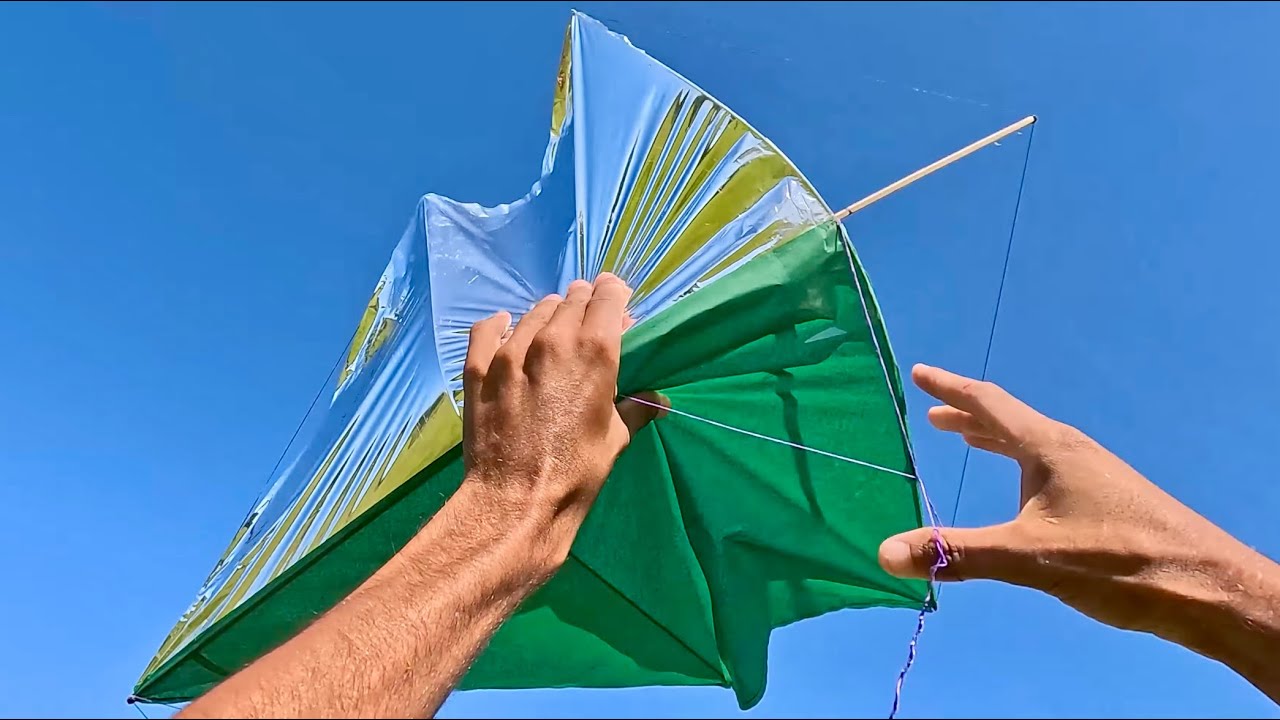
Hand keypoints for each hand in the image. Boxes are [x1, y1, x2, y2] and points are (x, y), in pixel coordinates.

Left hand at [461, 273, 662, 574]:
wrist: (514, 502)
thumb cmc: (576, 474)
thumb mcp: (615, 440)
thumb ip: (635, 409)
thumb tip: (656, 400)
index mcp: (595, 352)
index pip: (609, 296)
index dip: (615, 295)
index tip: (617, 303)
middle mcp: (553, 340)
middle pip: (572, 299)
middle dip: (585, 305)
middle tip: (589, 321)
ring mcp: (510, 351)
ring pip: (535, 311)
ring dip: (549, 316)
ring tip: (552, 332)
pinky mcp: (479, 368)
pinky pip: (488, 328)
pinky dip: (501, 325)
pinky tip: (505, 328)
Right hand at [879, 364, 1273, 646]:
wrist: (1205, 585)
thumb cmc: (1117, 561)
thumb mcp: (1028, 558)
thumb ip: (957, 553)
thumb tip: (885, 553)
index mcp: (1049, 448)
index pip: (989, 404)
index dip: (950, 388)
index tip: (919, 372)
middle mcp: (1070, 450)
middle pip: (1009, 420)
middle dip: (968, 414)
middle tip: (932, 411)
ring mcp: (1093, 473)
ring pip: (1031, 444)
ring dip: (994, 438)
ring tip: (965, 439)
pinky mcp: (1107, 499)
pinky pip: (1048, 466)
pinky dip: (1019, 463)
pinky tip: (1023, 494)